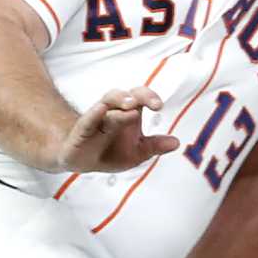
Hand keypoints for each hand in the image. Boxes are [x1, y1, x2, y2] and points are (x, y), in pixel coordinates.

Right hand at [56, 87, 178, 172]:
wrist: (82, 162)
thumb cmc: (110, 151)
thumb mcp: (136, 152)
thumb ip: (154, 146)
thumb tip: (176, 142)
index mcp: (127, 114)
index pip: (139, 98)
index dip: (149, 97)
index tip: (159, 106)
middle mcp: (111, 112)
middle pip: (123, 95)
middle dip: (137, 96)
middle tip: (150, 104)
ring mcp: (95, 120)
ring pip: (106, 102)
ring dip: (118, 100)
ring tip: (130, 105)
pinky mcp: (81, 132)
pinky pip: (87, 120)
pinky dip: (94, 114)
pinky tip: (101, 109)